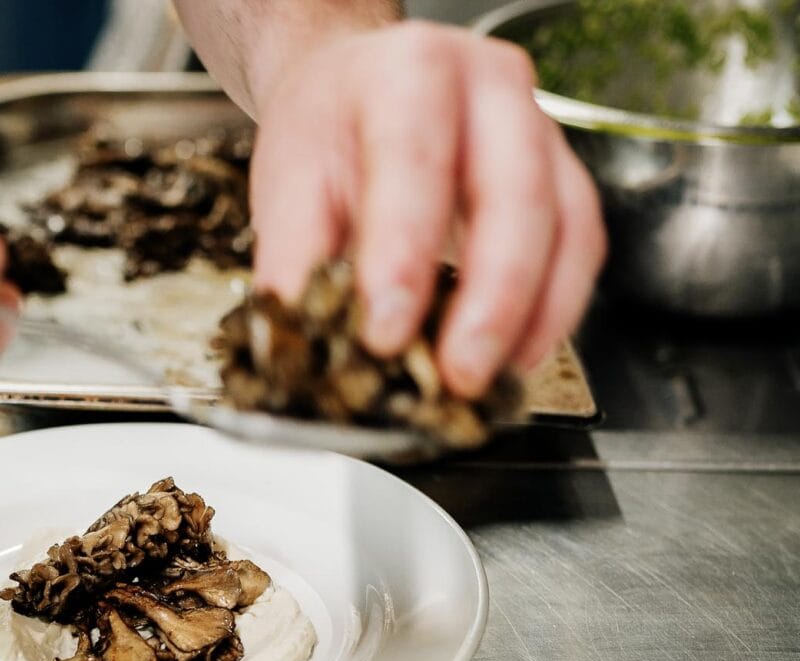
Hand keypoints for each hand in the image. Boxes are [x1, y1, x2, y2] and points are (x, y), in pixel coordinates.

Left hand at [247, 22, 605, 396]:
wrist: (355, 88)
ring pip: (566, 223)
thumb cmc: (327, 132)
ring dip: (533, 315)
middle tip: (456, 375)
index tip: (384, 335)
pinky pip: (582, 244)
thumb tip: (296, 341)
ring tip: (488, 379)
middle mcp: (490, 87)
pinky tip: (517, 356)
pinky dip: (554, 310)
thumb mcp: (286, 181)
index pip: (413, 163)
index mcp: (409, 73)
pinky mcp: (563, 173)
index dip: (402, 256)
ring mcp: (539, 127)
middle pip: (515, 194)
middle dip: (490, 299)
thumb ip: (292, 258)